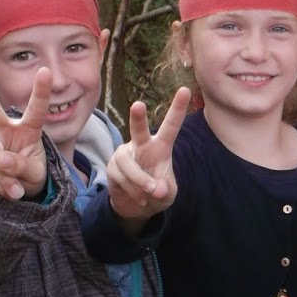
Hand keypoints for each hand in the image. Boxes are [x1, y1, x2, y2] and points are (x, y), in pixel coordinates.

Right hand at [0, 63, 51, 199]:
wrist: (14, 187)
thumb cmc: (30, 172)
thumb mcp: (35, 173)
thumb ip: (22, 167)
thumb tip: (0, 158)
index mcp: (28, 128)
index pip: (36, 110)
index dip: (40, 92)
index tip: (46, 70)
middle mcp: (4, 128)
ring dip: (6, 179)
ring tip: (17, 189)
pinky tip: (4, 187)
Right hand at [107, 87, 190, 223]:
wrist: (136, 207)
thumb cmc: (156, 193)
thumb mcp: (167, 195)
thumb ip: (165, 190)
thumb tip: (156, 189)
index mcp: (161, 146)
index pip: (170, 126)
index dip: (177, 108)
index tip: (184, 90)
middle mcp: (141, 145)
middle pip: (138, 129)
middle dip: (138, 118)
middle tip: (138, 105)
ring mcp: (124, 154)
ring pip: (129, 164)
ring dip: (140, 181)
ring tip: (149, 195)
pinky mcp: (112, 166)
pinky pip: (121, 178)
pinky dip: (133, 192)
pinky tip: (139, 198)